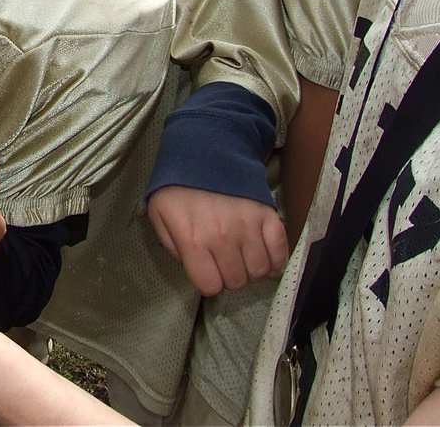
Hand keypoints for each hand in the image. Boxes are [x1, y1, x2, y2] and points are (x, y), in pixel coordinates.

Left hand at [147, 185, 286, 296]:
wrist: (206, 152)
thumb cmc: (178, 187)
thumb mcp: (160, 216)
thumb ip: (173, 247)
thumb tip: (194, 268)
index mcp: (193, 239)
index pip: (210, 286)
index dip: (207, 281)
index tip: (206, 268)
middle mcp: (223, 237)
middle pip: (236, 281)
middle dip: (228, 275)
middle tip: (222, 258)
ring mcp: (248, 226)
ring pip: (259, 271)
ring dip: (250, 269)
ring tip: (240, 255)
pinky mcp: (268, 216)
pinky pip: (280, 253)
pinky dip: (274, 260)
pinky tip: (262, 254)